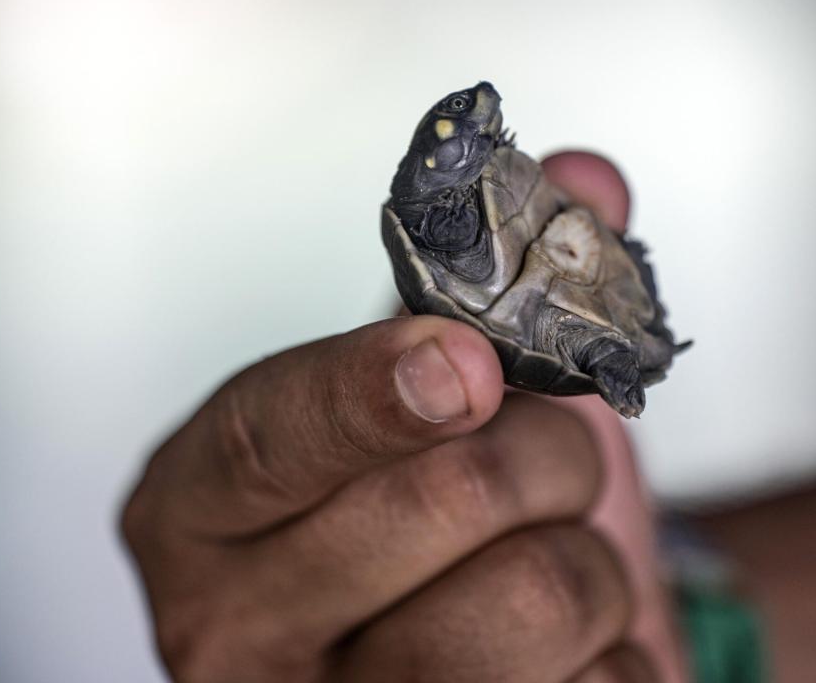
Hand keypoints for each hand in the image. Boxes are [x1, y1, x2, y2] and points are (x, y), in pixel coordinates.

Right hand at [121, 152, 686, 681]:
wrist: (496, 652)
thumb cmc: (453, 515)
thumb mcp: (452, 395)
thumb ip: (509, 278)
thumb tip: (590, 181)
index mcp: (202, 506)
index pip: (265, 436)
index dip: (368, 390)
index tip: (468, 362)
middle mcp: (233, 629)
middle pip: (441, 498)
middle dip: (546, 456)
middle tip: (545, 460)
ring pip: (533, 599)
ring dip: (588, 559)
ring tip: (551, 563)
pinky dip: (613, 652)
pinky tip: (562, 656)